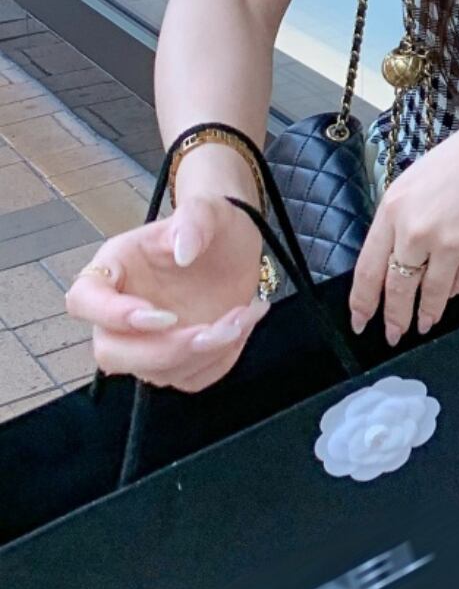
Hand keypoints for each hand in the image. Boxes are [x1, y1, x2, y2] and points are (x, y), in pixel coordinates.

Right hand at [64, 190, 272, 393]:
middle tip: (214, 329)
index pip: (84, 301)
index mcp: (115, 269)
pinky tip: (243, 325)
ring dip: (205, 354)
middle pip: (112, 353)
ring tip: (244, 315)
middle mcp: (122, 313)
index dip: (113, 316)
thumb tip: (182, 250)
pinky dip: (222, 360)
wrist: (238, 245)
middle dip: (166, 350)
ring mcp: (149, 340)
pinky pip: (191, 378)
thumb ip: (194, 219)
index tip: (162, 315)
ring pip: (155, 373)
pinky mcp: (179, 358)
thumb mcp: (208, 210)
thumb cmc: (213, 225)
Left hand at [348, 91, 458, 344]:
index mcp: (394, 210)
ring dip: (427, 313)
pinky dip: (455, 290)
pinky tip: (452, 290)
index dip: (363, 302)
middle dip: (395, 318)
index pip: (368, 269)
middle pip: (398, 289)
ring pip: (432, 293)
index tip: (360, 321)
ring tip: (425, 323)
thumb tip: (392, 264)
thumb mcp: (414, 184)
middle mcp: (419, 230)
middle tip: (394, 334)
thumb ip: (399, 223)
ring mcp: (453, 243)